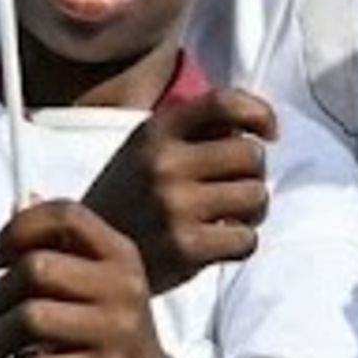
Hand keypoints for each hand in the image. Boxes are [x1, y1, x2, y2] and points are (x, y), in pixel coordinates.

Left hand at [0, 200, 203, 357]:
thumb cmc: (106, 334)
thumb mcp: (97, 283)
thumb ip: (61, 248)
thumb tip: (23, 197)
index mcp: (121, 255)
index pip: (65, 215)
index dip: (18, 229)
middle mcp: (125, 287)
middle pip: (35, 269)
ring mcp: (118, 333)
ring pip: (28, 318)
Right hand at [79, 89, 277, 294]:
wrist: (88, 254)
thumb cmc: (134, 196)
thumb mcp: (149, 148)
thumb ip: (198, 129)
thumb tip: (263, 124)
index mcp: (156, 131)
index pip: (223, 103)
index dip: (259, 113)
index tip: (269, 132)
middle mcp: (164, 163)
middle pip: (251, 154)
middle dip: (254, 172)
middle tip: (236, 187)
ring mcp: (174, 206)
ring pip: (256, 196)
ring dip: (253, 209)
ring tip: (230, 216)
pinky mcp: (184, 248)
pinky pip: (247, 239)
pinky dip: (242, 242)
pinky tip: (220, 242)